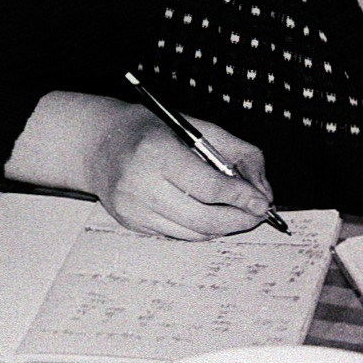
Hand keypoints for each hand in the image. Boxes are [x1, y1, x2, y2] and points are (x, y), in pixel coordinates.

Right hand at [84, 106, 275, 238]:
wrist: (99, 143)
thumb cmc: (151, 130)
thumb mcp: (199, 127)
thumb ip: (239, 154)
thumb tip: (263, 191)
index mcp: (156, 151)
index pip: (209, 187)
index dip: (241, 198)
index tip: (263, 202)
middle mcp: (140, 183)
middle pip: (203, 218)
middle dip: (239, 220)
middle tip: (257, 214)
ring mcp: (132, 208)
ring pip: (193, 233)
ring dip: (223, 227)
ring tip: (239, 214)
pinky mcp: (131, 223)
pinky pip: (178, 235)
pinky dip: (201, 229)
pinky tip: (210, 215)